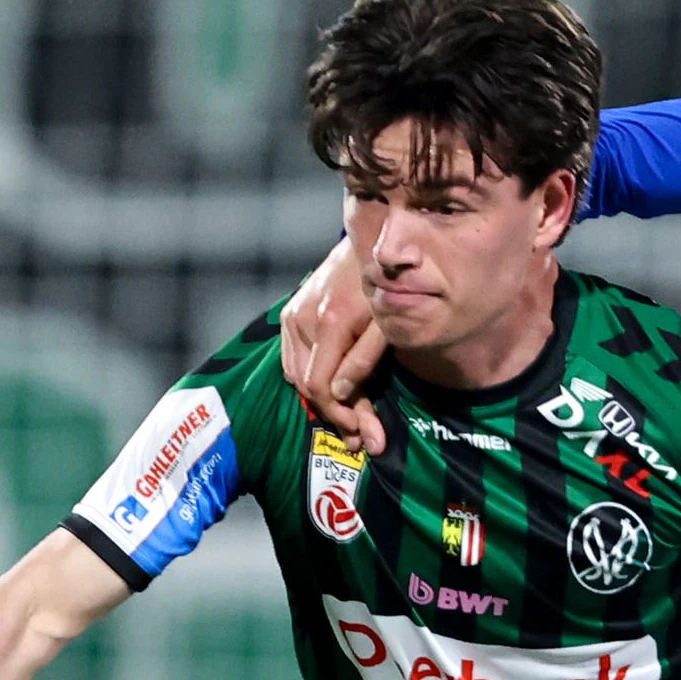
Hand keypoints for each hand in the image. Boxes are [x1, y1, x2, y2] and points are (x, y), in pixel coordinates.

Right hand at [276, 233, 390, 456]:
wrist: (370, 242)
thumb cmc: (388, 282)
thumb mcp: (386, 325)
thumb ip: (364, 360)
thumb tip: (342, 395)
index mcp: (328, 322)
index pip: (319, 385)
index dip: (341, 415)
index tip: (364, 434)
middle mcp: (302, 319)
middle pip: (306, 384)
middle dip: (335, 414)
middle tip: (363, 437)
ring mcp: (293, 315)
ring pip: (296, 375)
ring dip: (322, 399)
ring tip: (352, 418)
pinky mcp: (291, 313)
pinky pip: (293, 359)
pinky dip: (311, 379)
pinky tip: (335, 390)